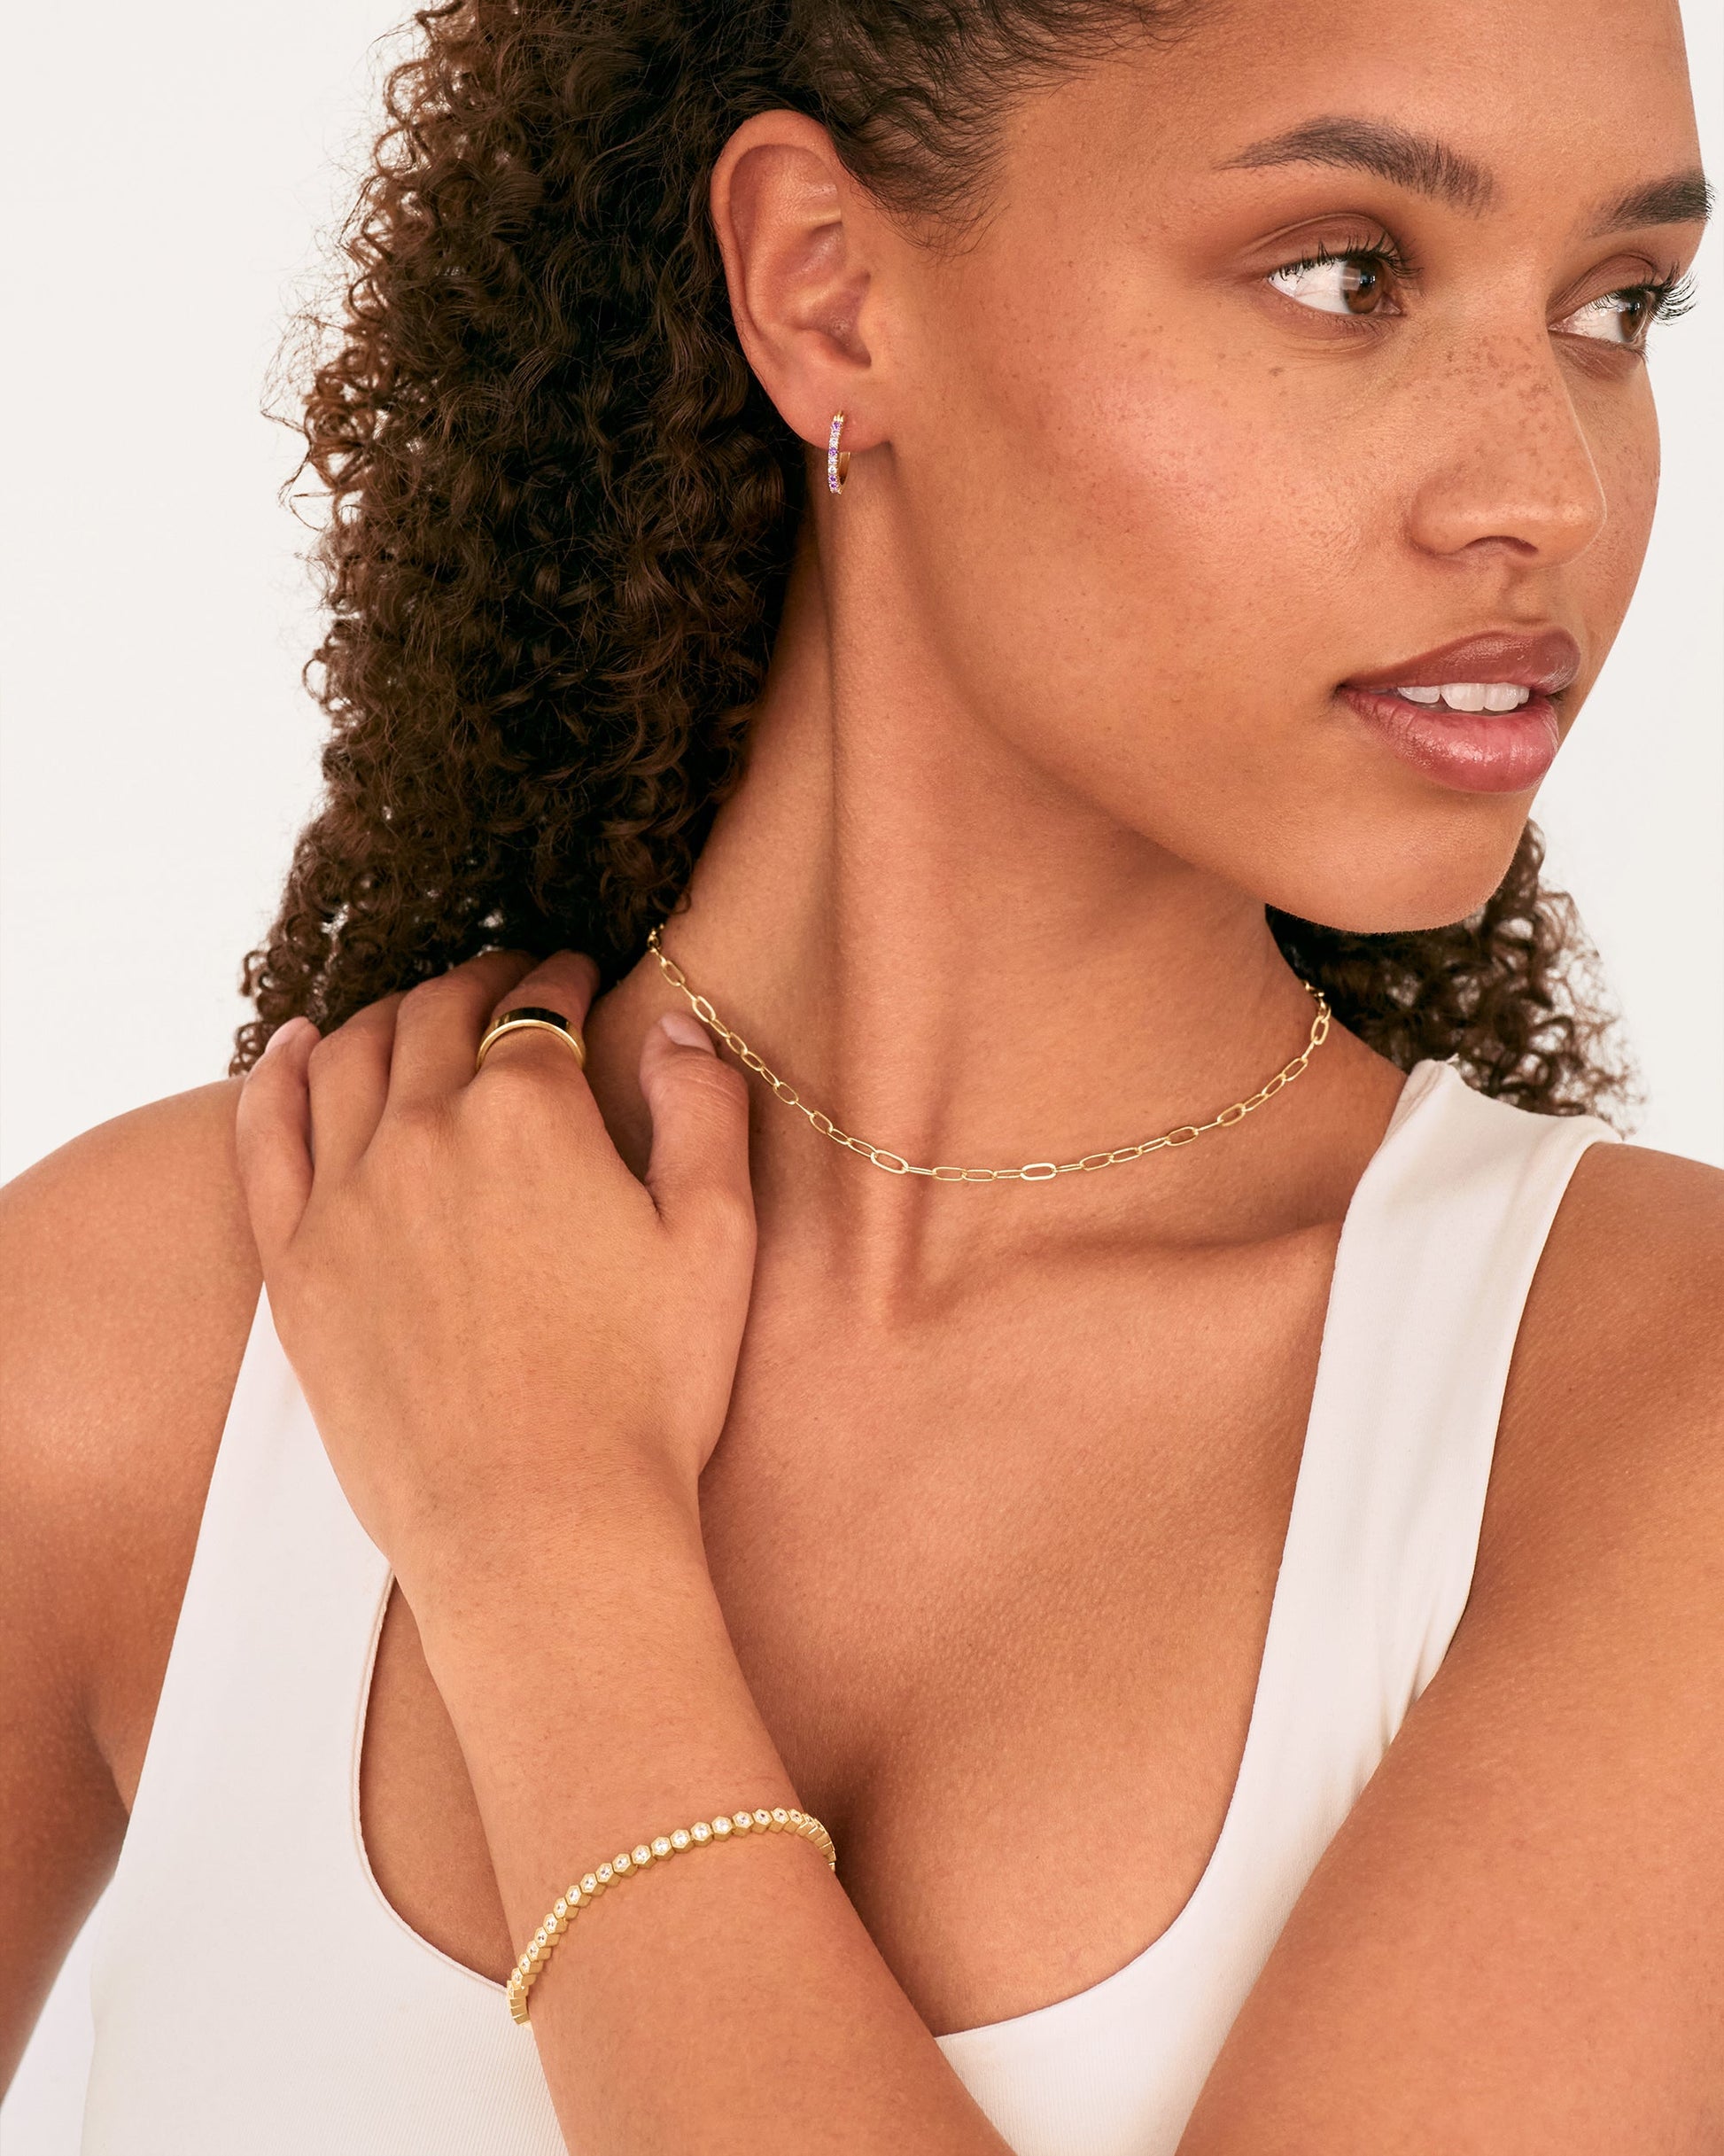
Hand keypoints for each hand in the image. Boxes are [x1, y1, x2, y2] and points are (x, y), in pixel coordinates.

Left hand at [233, 950, 756, 1614]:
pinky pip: (267, 1134)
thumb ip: (703, 1108)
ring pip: (348, 1055)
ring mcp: (347, 1198)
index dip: (563, 976)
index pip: (538, 1004)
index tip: (579, 974)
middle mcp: (425, 1132)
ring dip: (390, 1013)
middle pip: (437, 1014)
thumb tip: (676, 1024)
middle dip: (479, 980)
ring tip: (421, 1012)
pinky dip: (279, 1072)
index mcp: (531, 1113)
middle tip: (508, 981)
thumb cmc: (647, 1393)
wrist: (542, 1527)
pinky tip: (297, 1045)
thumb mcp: (716, 1238)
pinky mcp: (296, 1268)